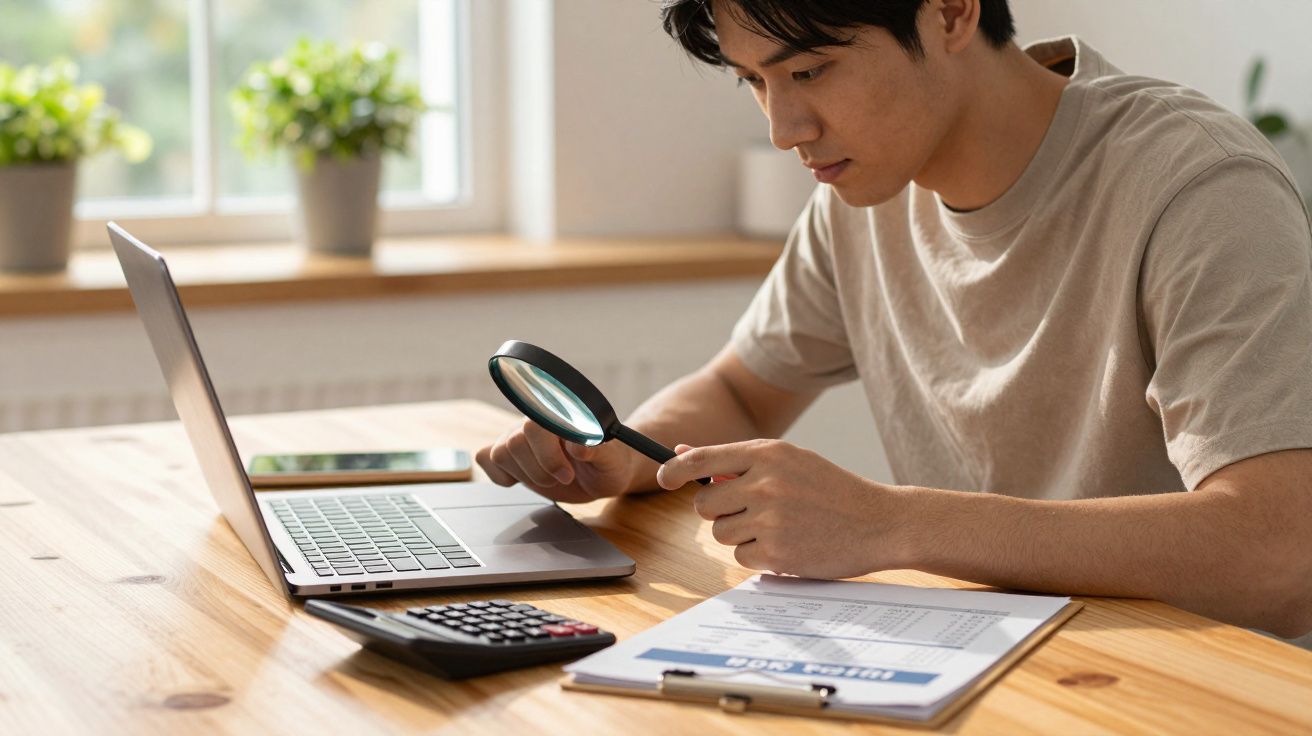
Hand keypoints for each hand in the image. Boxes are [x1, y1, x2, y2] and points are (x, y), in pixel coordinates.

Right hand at [476, 418, 637, 502]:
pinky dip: (500, 476)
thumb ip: (598, 449)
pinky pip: (485, 459)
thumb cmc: (609, 462)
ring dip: (525, 475)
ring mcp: (518, 437)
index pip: (534, 424)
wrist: (602, 473)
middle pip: (514, 441)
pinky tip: (525, 478)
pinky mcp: (508, 456)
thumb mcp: (612, 459)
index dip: (548, 454)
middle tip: (565, 477)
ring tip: (550, 478)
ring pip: (498, 453)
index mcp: (560, 415)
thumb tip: (580, 445)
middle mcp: (535, 421)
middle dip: (540, 469)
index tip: (567, 473)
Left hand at [657, 439, 909, 578]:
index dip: (673, 472)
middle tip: (750, 510)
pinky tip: (788, 544)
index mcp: (768, 453)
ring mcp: (771, 520)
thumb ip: (737, 460)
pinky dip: (758, 555)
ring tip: (777, 526)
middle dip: (719, 510)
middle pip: (705, 504)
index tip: (663, 478)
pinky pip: (741, 557)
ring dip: (739, 534)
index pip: (702, 460)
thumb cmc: (831, 489)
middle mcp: (766, 483)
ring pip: (721, 533)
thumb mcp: (789, 461)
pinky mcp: (778, 554)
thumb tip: (681, 454)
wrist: (880, 522)